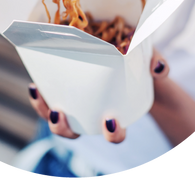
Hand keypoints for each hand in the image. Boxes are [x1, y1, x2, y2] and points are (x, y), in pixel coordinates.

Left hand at [28, 47, 169, 143]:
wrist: (127, 59)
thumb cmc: (140, 67)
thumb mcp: (152, 63)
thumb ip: (159, 65)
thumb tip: (157, 68)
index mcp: (116, 115)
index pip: (113, 134)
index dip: (112, 135)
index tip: (111, 120)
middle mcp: (92, 115)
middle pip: (74, 133)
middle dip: (63, 129)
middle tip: (61, 113)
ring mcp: (77, 105)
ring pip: (56, 120)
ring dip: (44, 111)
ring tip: (39, 93)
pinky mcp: (65, 90)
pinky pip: (49, 99)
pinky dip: (40, 96)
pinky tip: (35, 85)